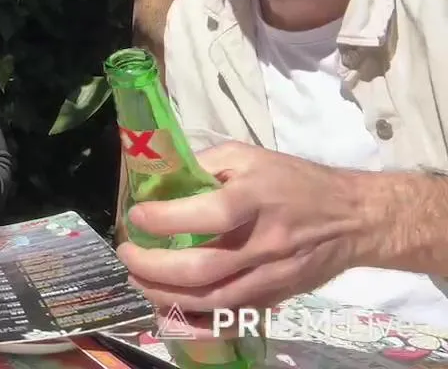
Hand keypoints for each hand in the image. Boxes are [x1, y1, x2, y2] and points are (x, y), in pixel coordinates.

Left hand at [116, 142, 362, 312]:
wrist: (352, 218)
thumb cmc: (295, 181)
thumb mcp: (249, 157)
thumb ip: (205, 165)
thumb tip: (159, 179)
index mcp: (256, 199)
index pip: (208, 214)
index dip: (164, 219)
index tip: (136, 217)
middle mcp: (264, 242)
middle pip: (204, 268)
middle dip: (154, 267)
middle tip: (127, 255)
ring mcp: (271, 276)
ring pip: (213, 300)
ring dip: (166, 296)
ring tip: (138, 280)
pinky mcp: (275, 298)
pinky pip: (231, 319)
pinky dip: (197, 323)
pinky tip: (170, 312)